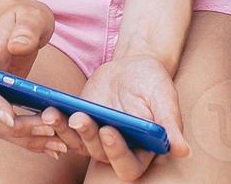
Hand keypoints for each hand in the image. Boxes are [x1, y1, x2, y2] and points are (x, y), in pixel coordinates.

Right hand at [0, 0, 65, 156]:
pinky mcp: (3, 106)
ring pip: (0, 128)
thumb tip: (18, 46)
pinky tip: (55, 146)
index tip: (10, 116)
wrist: (18, 21)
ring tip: (58, 144)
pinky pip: (12, 129)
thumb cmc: (24, 16)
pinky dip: (32, 140)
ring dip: (26, 140)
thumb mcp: (31, 15)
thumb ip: (26, 28)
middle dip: (16, 128)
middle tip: (49, 130)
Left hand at [56, 54, 190, 178]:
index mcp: (142, 151)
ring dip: (63, 131)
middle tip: (80, 118)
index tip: (110, 130)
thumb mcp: (164, 98)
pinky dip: (54, 122)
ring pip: (77, 145)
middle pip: (99, 155)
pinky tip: (47, 109)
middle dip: (88, 137)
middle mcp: (117, 150)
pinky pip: (64, 130)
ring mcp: (96, 139)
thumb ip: (170, 123)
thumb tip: (183, 150)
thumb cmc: (153, 83)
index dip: (117, 152)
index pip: (128, 164)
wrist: (133, 67)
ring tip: (53, 113)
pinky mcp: (80, 126)